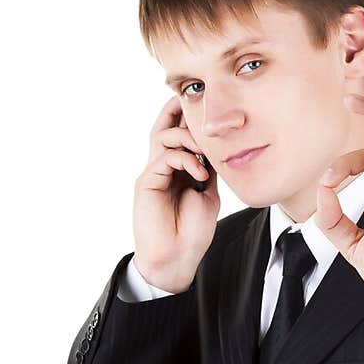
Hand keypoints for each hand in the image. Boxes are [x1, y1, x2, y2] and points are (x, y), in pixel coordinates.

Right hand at [131, 96, 219, 291]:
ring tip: (206, 155)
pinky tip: (201, 174)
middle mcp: (162, 168)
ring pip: (163, 136)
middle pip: (163, 126)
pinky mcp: (146, 183)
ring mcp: (153, 174)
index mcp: (176, 170)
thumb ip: (208, 169)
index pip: (178, 134)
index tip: (205, 106)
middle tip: (198, 104)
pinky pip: (164, 157)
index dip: (187, 117)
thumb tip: (216, 147)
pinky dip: (186, 160)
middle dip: (178, 110)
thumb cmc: (192, 232)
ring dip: (188, 138)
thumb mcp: (207, 194)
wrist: (176, 259)